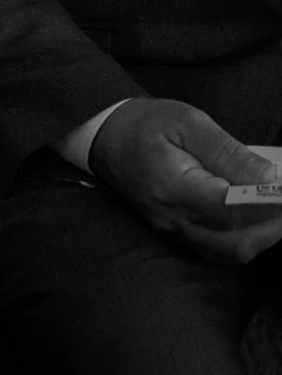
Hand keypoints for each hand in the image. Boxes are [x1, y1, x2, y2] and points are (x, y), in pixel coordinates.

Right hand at [91, 97, 281, 264]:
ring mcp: (174, 231)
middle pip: (237, 240)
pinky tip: (258, 222)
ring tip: (278, 211)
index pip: (232, 208)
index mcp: (174, 186)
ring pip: (232, 252)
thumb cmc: (148, 125)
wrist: (109, 139)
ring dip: (264, 236)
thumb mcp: (189, 123)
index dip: (269, 204)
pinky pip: (220, 252)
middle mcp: (174, 218)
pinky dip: (247, 241)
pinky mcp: (177, 235)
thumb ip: (228, 151)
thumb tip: (269, 176)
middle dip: (274, 224)